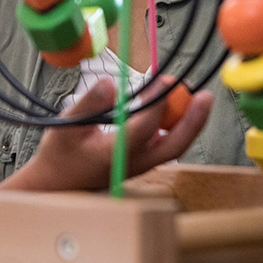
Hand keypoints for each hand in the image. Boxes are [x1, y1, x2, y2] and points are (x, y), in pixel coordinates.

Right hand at [0, 76, 211, 191]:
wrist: (57, 184)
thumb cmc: (60, 154)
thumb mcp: (67, 125)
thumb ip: (89, 104)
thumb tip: (112, 83)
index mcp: (115, 154)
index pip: (145, 127)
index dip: (156, 102)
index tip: (161, 79)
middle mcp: (134, 162)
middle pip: (174, 145)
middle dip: (193, 120)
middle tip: (205, 95)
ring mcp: (140, 165)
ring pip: (174, 146)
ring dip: (189, 123)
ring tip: (198, 97)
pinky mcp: (141, 162)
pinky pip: (167, 145)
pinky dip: (176, 126)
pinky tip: (177, 108)